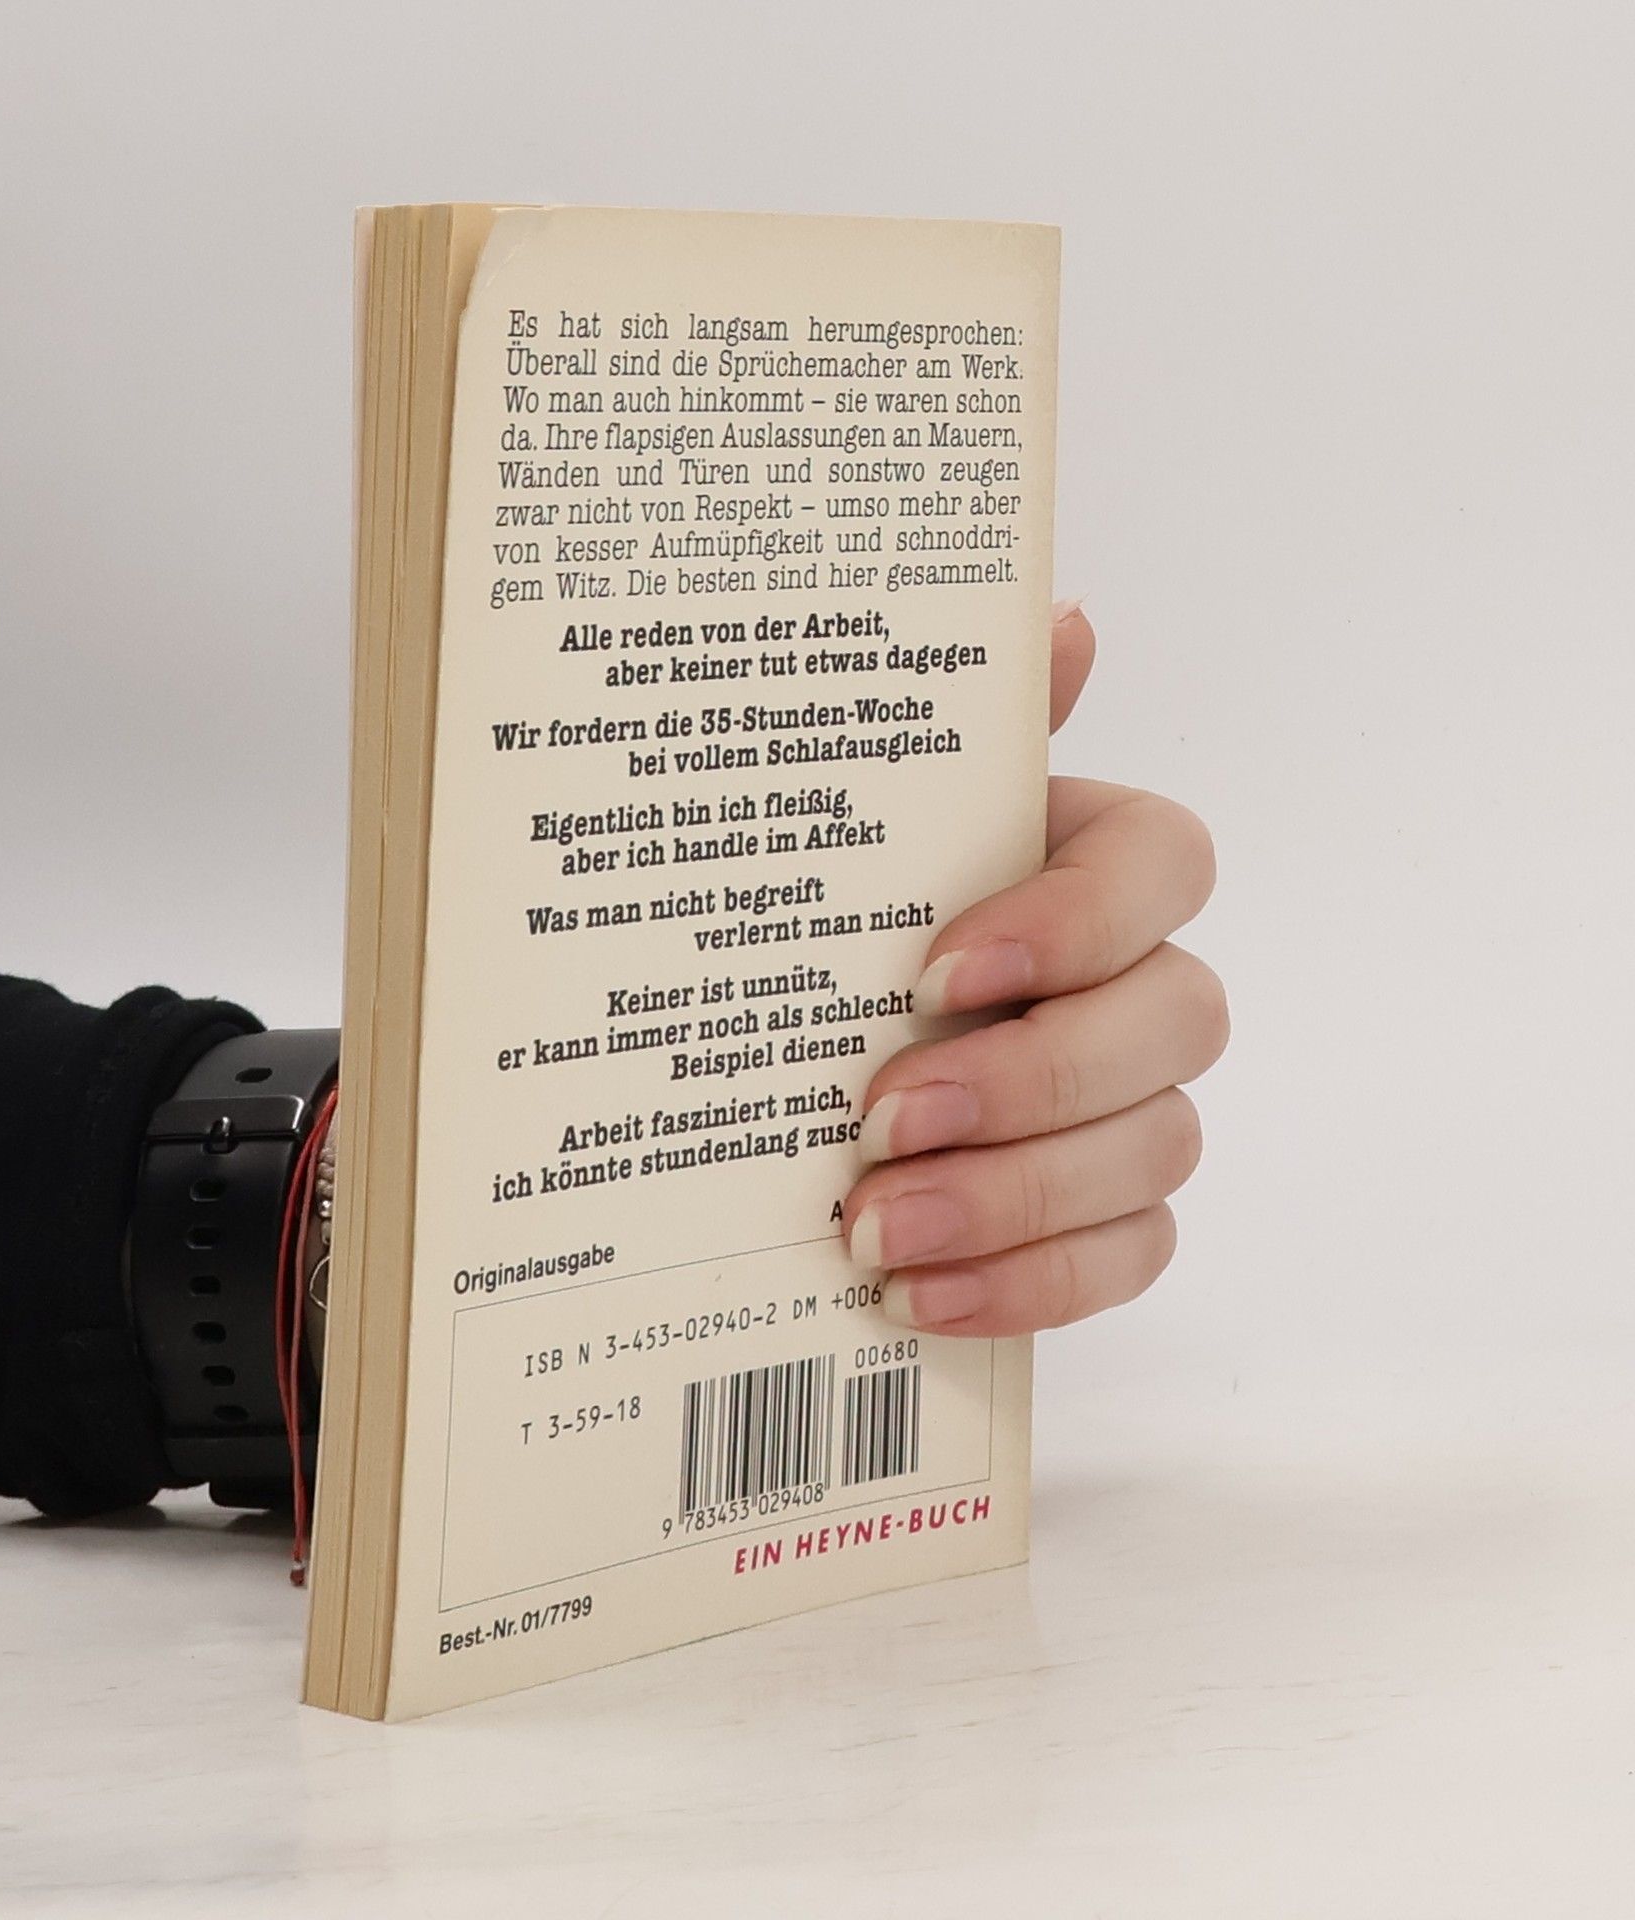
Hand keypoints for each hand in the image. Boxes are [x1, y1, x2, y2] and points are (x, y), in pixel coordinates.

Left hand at [840, 601, 1226, 1334]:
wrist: (804, 1047)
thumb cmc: (846, 914)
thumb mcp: (865, 817)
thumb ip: (956, 731)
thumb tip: (1062, 613)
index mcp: (1095, 865)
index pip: (1164, 867)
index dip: (1073, 921)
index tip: (935, 971)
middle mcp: (1141, 981)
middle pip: (1177, 1023)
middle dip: (1033, 1080)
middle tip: (882, 1121)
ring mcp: (1138, 1106)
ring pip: (1159, 1153)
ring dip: (1018, 1199)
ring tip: (875, 1231)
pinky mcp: (1112, 1215)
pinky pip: (1131, 1258)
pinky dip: (1033, 1285)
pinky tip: (920, 1295)